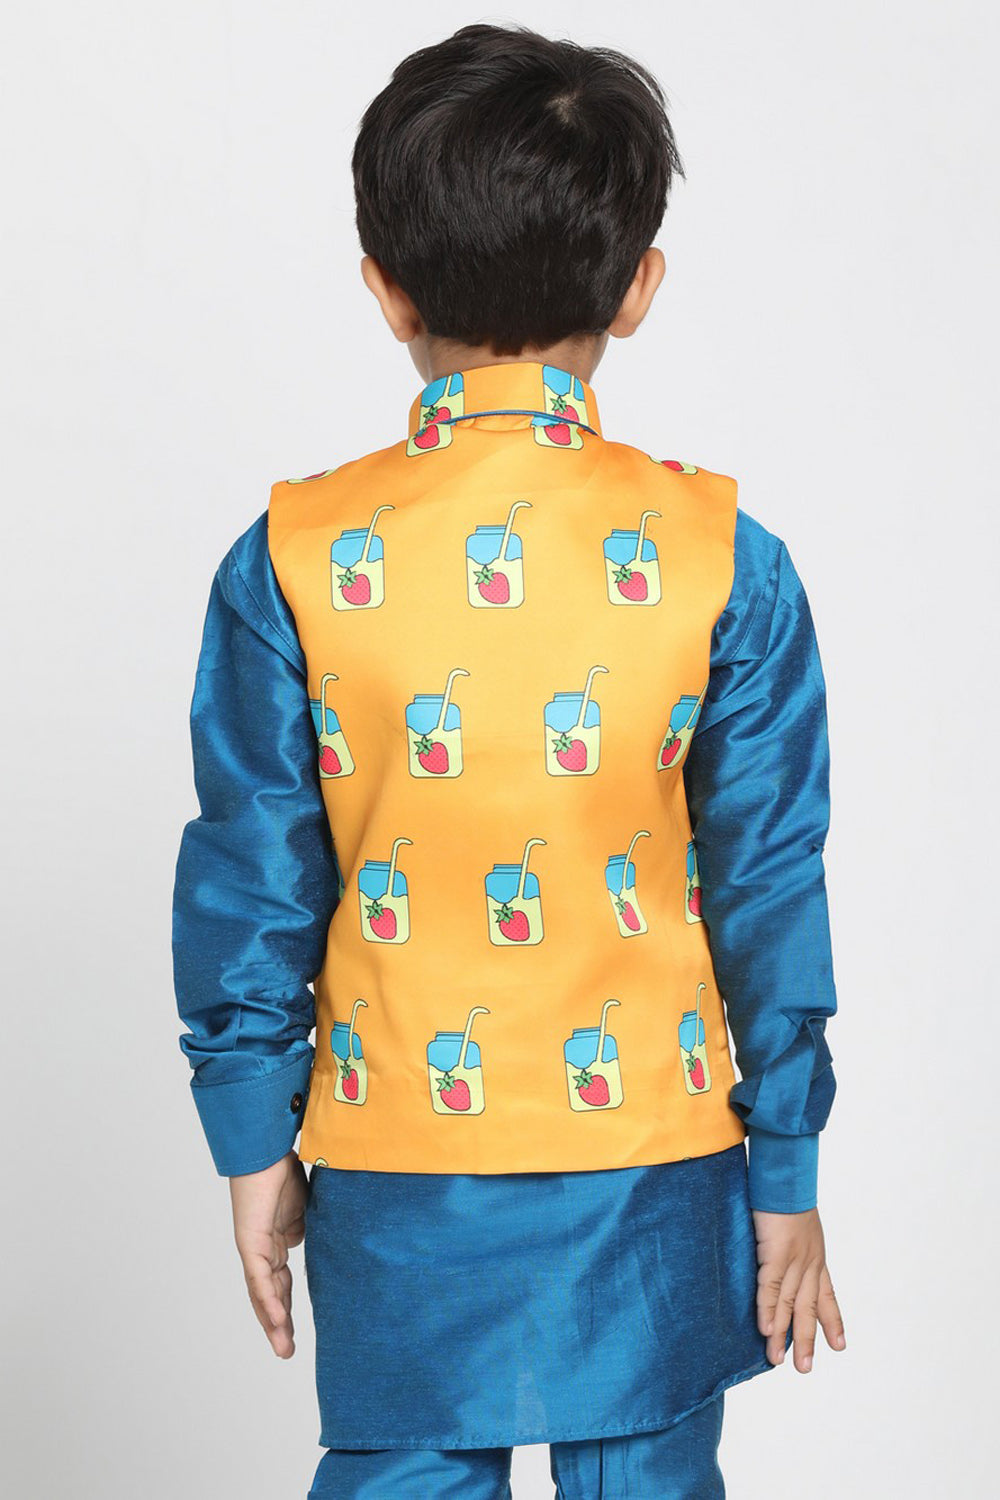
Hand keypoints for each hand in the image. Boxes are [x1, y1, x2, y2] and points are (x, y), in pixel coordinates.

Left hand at [229, 1151, 307, 1357]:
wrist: (265, 1151)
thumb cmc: (283, 1169)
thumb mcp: (307, 1208)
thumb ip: (311, 1230)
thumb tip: (319, 1249)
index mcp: (276, 1242)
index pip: (282, 1284)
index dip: (288, 1308)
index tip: (295, 1331)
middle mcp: (263, 1251)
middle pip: (271, 1296)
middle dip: (280, 1325)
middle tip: (286, 1352)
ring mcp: (255, 1249)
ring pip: (263, 1295)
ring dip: (274, 1323)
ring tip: (283, 1349)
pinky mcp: (250, 1244)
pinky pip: (260, 1279)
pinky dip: (269, 1301)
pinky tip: (278, 1321)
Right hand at [753, 1206, 845, 1371]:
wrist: (784, 1173)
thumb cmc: (784, 1191)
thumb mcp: (794, 1221)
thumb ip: (788, 1242)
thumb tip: (776, 1251)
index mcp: (815, 1255)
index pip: (826, 1295)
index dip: (831, 1321)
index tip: (839, 1346)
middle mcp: (809, 1262)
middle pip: (808, 1308)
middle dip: (807, 1339)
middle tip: (805, 1368)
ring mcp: (794, 1259)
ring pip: (789, 1305)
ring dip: (783, 1335)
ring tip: (777, 1361)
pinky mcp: (776, 1253)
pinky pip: (771, 1289)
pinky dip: (768, 1312)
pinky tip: (766, 1332)